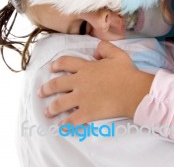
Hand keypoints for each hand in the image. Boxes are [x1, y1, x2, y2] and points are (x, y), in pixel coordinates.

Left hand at [38, 41, 154, 125]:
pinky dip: (65, 124)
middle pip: (57, 84)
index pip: (65, 63)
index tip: (51, 68)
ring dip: (51, 107)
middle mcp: (79, 82)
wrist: (132, 92)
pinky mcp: (86, 113)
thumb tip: (95, 51)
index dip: (57, 65)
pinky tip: (60, 126)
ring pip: (60, 103)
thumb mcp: (116, 54)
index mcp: (86, 68)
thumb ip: (104, 48)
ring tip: (46, 111)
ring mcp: (81, 99)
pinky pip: (71, 120)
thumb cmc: (126, 73)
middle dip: (46, 88)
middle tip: (41, 92)